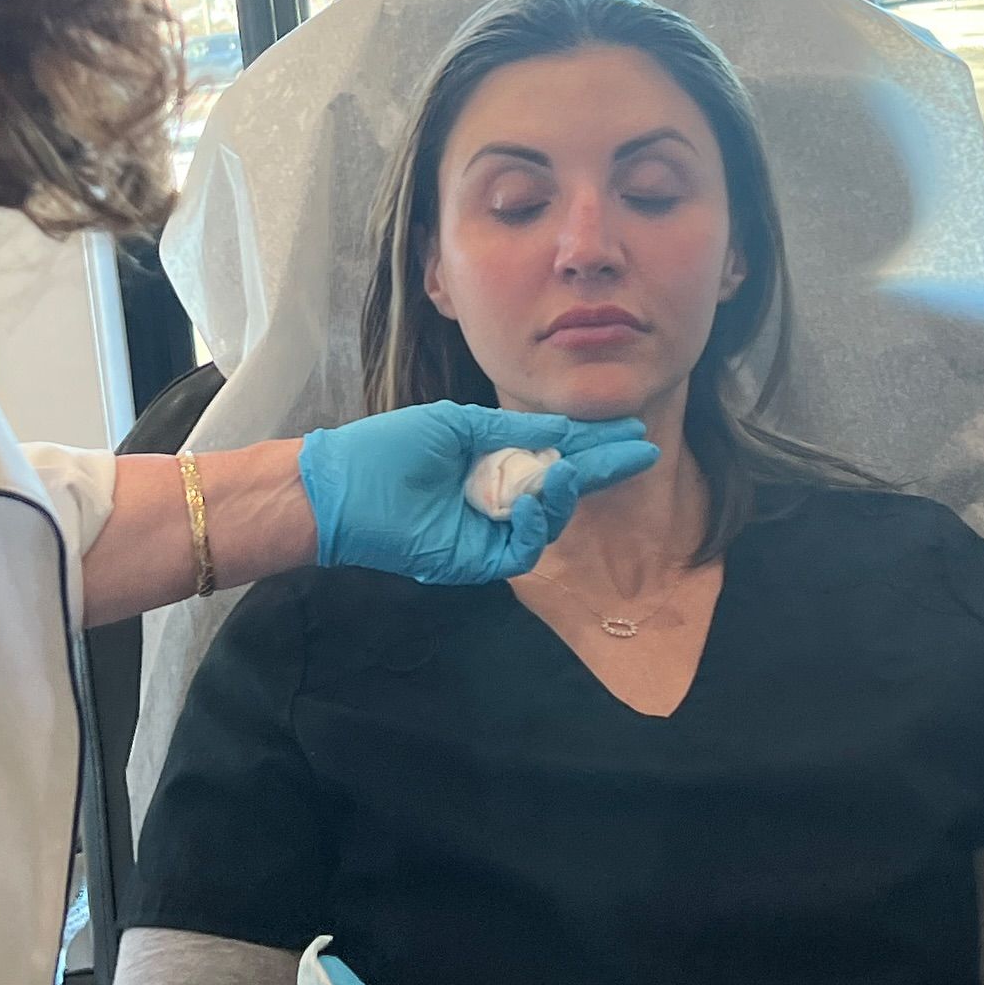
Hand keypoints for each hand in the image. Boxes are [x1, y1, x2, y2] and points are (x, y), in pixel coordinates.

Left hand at [299, 401, 659, 583]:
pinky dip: (533, 527)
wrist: (342, 486)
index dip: (593, 445)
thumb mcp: (458, 423)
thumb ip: (513, 429)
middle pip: (562, 487)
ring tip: (568, 470)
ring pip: (547, 521)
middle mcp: (496, 496)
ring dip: (564, 495)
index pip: (555, 453)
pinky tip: (530, 501)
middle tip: (641, 451)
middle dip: (602, 469)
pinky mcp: (474, 561)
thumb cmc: (390, 448)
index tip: (632, 430)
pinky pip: (520, 551)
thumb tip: (566, 430)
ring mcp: (487, 530)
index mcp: (492, 459)